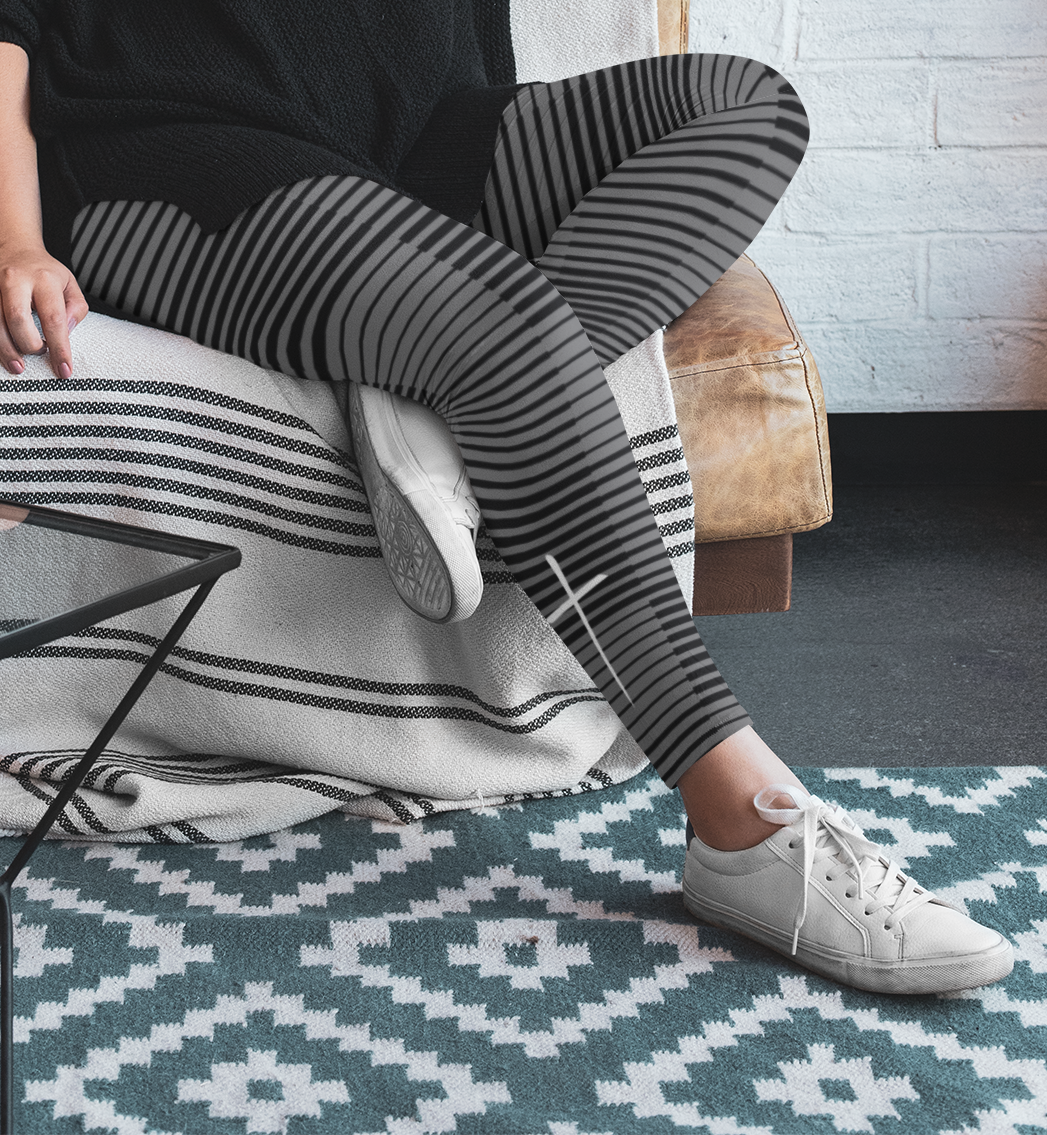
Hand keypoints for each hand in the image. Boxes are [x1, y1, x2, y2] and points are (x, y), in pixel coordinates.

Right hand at [0, 243, 88, 378]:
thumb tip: (66, 333)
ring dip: (7, 351)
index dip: (60, 349)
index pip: (54, 320)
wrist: (15, 246)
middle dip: (29, 346)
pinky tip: (4, 351)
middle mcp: (15, 280)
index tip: (64, 370)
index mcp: (44, 279)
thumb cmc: (45, 271)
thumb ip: (76, 309)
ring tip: (19, 365)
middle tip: (39, 352)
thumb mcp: (70, 284)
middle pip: (18, 321)